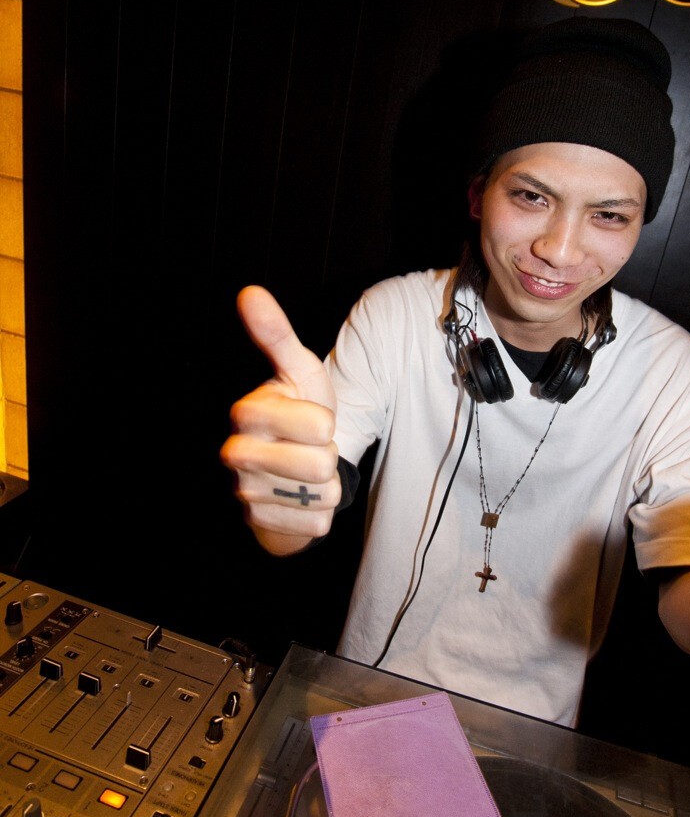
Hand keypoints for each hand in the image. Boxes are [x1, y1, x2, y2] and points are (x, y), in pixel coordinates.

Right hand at [220, 286, 340, 553]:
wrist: (287, 465)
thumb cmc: (298, 409)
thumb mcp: (298, 371)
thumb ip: (276, 334)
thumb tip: (250, 292)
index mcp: (247, 412)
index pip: (320, 425)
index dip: (327, 423)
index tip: (309, 419)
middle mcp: (236, 455)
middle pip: (321, 465)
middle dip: (327, 456)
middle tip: (308, 448)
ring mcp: (245, 493)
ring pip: (320, 496)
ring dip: (324, 485)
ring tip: (304, 471)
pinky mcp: (260, 525)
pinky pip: (316, 524)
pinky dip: (318, 512)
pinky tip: (298, 497)